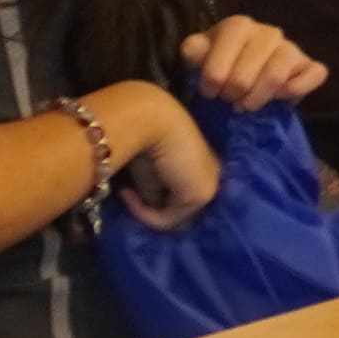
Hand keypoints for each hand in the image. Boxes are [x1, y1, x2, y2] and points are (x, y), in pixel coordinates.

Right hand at [104, 81, 222, 226]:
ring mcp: (210, 188)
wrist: (149, 118)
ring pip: (174, 217)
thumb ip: (155, 193)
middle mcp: (212, 178)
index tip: (135, 194)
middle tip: (130, 196)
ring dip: (146, 211)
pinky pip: (168, 219)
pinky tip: (128, 194)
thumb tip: (152, 209)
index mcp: (203, 168)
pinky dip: (144, 214)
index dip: (160, 202)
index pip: (184, 197)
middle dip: (154, 208)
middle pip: (181, 210)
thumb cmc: (146, 136)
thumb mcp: (150, 173)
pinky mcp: (201, 195)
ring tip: (126, 192)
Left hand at [178, 16, 326, 113]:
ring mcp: (292, 48)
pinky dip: (295, 90)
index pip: (225, 52)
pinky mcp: (312, 66)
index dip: (213, 77)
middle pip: (247, 72)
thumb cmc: (221, 66)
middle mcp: (269, 32)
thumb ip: (194, 52)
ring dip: (257, 98)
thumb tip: (195, 52)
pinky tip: (279, 101)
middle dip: (232, 94)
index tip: (209, 93)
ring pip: (276, 76)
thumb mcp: (201, 57)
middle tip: (228, 101)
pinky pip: (313, 75)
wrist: (248, 77)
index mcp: (239, 26)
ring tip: (246, 107)